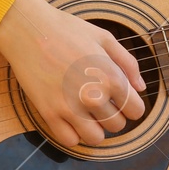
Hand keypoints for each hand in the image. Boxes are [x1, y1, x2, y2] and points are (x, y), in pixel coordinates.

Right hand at [0, 0, 146, 147]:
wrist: (28, 29)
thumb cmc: (66, 30)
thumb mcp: (104, 38)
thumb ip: (128, 64)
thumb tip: (141, 88)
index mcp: (110, 76)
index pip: (136, 110)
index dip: (131, 105)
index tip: (121, 100)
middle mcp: (93, 96)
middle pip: (117, 126)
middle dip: (113, 116)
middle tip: (102, 102)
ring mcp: (70, 107)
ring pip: (95, 138)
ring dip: (95, 129)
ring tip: (87, 112)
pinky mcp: (49, 113)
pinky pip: (70, 141)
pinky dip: (73, 134)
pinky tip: (71, 118)